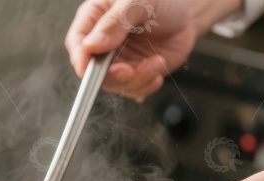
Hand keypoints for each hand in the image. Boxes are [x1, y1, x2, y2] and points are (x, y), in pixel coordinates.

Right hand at [65, 0, 235, 100]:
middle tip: (129, 71)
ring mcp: (119, 59)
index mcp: (96, 17)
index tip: (88, 69)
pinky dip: (146, 84)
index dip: (80, 59)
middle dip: (112, 76)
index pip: (77, 42)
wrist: (187, 14)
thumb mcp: (139, 1)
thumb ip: (115, 22)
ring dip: (136, 80)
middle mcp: (104, 41)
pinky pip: (133, 89)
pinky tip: (158, 67)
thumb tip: (92, 45)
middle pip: (93, 70)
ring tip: (156, 62)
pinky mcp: (135, 72)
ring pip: (114, 84)